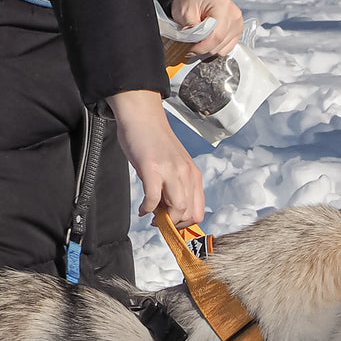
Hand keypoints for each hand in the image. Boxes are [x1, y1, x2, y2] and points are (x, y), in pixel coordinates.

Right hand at [107, 89, 203, 227]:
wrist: (142, 116)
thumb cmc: (154, 141)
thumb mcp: (173, 166)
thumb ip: (175, 187)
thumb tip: (169, 211)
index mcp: (193, 175)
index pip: (198, 211)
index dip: (184, 224)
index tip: (170, 224)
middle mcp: (186, 173)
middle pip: (189, 214)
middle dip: (173, 224)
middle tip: (158, 220)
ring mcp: (171, 170)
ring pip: (178, 209)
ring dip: (163, 219)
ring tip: (151, 215)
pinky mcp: (152, 168)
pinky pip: (154, 199)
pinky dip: (146, 208)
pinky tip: (142, 207)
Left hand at [169, 0, 243, 57]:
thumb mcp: (185, 11)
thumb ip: (191, 29)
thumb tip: (195, 45)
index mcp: (223, 8)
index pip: (216, 36)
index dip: (202, 47)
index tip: (190, 50)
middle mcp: (234, 17)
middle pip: (219, 44)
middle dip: (203, 48)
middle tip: (192, 43)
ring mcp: (237, 25)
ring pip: (222, 49)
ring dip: (208, 48)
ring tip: (200, 38)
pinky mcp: (236, 32)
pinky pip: (226, 49)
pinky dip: (215, 47)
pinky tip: (208, 40)